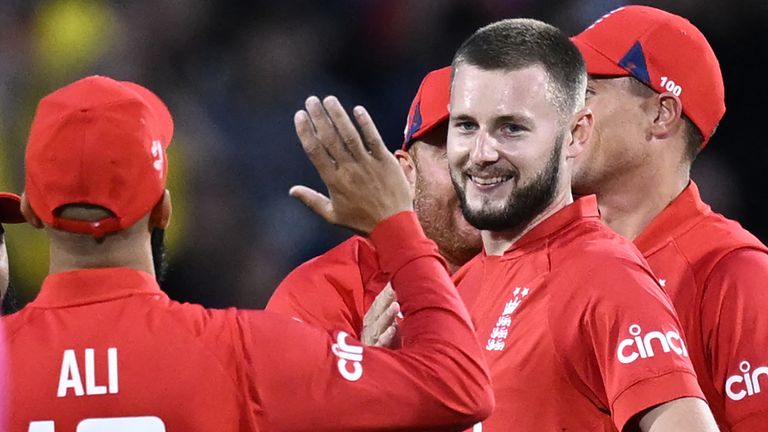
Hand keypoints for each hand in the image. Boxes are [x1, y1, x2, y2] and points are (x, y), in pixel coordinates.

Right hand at [291, 96, 412, 233]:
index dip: (306, 131)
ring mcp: (367, 164)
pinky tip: (357, 109)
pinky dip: (365, 123)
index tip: (299, 115)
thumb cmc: (361, 221)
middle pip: (329, 138)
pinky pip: (373, 138)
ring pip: (349, 135)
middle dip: (319, 117)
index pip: (315, 151)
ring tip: (329, 100)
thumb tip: (291, 190)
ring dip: (338, 115)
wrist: (393, 226)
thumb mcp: (332, 215)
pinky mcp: (385, 161)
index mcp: (333, 181)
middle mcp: (348, 170)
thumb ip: (311, 201)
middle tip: (311, 100)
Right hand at [362, 284, 400, 347]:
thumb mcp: (386, 326)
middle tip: (394, 288)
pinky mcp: (377, 353)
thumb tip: (398, 291)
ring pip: (379, 326)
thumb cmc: (384, 344)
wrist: (375, 368)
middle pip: (378, 311)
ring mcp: (373, 340)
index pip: (378, 303)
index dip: (385, 293)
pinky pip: (381, 344)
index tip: (393, 281)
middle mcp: (371, 327)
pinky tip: (393, 329)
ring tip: (396, 305)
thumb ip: (390, 311)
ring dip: (387, 315)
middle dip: (386, 299)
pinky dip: (386, 336)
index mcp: (372, 320)